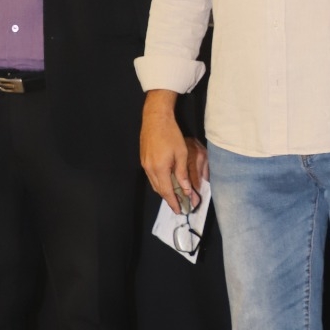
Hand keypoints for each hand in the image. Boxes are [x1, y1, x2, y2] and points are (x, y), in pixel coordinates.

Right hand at [140, 92, 206, 213]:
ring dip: (163, 191)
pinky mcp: (143, 159)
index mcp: (160, 169)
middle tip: (179, 205)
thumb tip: (186, 190)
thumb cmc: (171, 134)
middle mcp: (149, 169)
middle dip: (169, 199)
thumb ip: (182, 174)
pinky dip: (159, 182)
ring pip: (154, 183)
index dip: (173, 202)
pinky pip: (151, 176)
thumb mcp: (181, 154)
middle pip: (159, 190)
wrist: (155, 119)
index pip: (167, 192)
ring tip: (174, 195)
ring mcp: (144, 164)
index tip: (180, 211)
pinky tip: (166, 181)